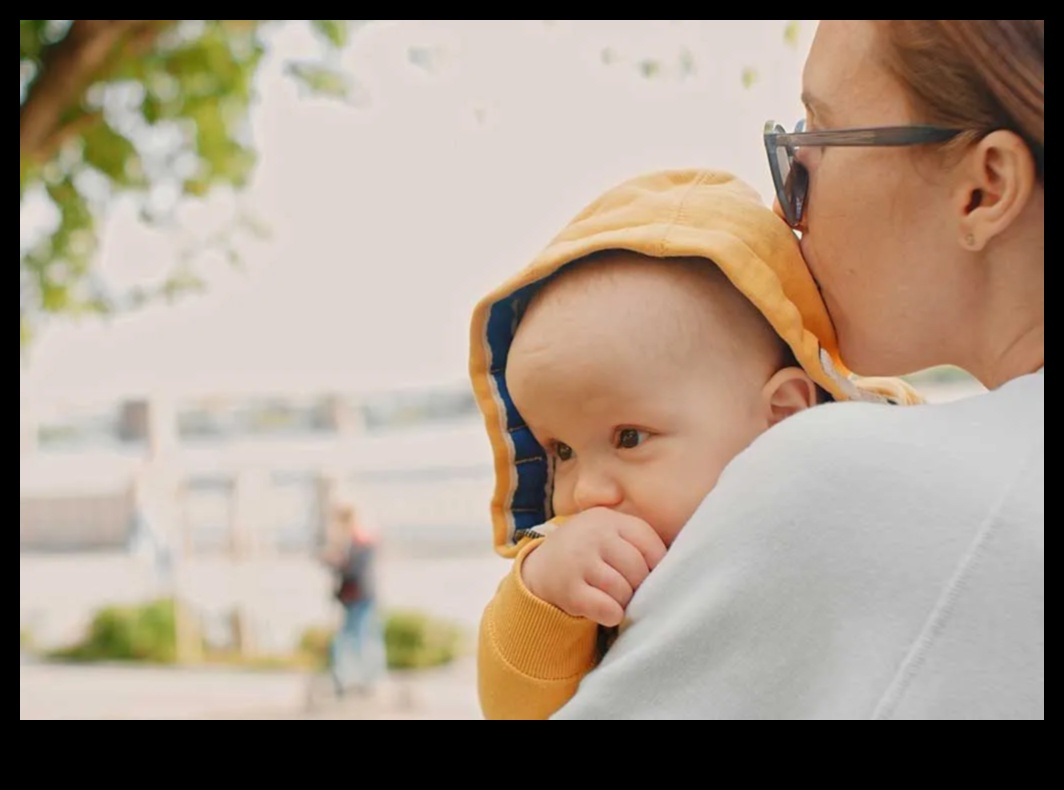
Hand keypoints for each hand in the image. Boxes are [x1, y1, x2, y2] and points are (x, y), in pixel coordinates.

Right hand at [521, 507, 666, 627]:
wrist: (541, 567)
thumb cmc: (590, 552)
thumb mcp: (608, 532)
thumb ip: (637, 540)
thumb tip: (682, 564)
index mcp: (608, 519)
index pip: (649, 543)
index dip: (656, 565)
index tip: (650, 575)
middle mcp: (593, 536)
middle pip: (637, 570)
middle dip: (639, 587)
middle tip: (631, 591)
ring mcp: (578, 561)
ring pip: (623, 591)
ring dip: (625, 602)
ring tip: (616, 599)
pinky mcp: (569, 589)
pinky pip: (607, 609)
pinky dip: (612, 615)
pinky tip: (605, 610)